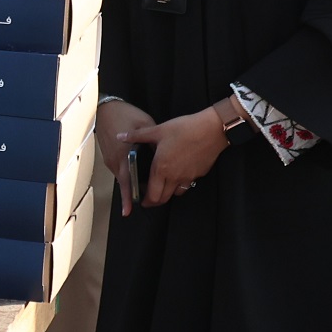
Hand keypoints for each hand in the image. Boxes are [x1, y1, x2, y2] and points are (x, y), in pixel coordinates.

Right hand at [96, 100, 154, 212]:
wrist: (105, 109)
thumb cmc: (124, 115)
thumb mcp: (145, 125)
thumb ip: (152, 142)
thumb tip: (162, 155)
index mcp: (123, 154)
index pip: (126, 180)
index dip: (129, 196)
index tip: (129, 210)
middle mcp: (114, 160)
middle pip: (124, 182)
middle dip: (134, 194)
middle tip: (148, 202)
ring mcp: (110, 159)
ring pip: (122, 177)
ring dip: (132, 184)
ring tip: (146, 189)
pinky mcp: (109, 156)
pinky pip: (120, 170)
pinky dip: (128, 175)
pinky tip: (137, 174)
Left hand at [112, 105, 233, 210]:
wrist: (212, 130)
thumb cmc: (183, 129)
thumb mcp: (158, 130)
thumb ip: (137, 136)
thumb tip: (119, 137)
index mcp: (161, 169)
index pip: (152, 195)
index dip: (145, 201)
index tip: (140, 200)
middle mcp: (175, 177)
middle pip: (163, 198)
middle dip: (155, 200)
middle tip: (149, 196)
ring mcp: (189, 177)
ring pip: (176, 193)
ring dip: (168, 192)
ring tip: (163, 183)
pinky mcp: (200, 174)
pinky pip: (187, 183)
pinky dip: (181, 183)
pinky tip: (179, 171)